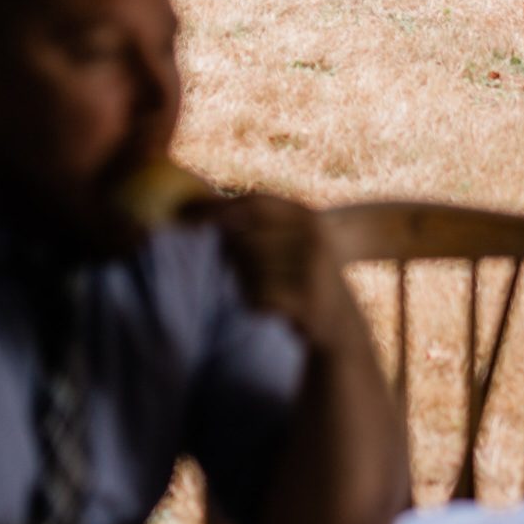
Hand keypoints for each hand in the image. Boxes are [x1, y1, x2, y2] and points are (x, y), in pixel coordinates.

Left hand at [195, 192, 361, 352]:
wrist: (340, 320)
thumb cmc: (295, 272)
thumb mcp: (285, 238)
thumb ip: (248, 219)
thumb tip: (189, 204)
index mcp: (306, 217)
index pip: (254, 204)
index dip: (216, 209)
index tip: (183, 217)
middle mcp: (314, 240)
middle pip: (244, 241)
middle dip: (231, 257)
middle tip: (237, 268)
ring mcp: (314, 272)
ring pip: (248, 272)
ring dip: (243, 283)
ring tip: (263, 288)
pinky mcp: (309, 304)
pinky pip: (257, 299)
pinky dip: (253, 304)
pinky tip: (268, 306)